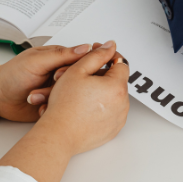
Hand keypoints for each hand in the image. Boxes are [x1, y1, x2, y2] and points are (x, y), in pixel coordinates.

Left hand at [0, 43, 96, 121]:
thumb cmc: (12, 75)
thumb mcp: (36, 61)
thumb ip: (61, 55)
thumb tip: (85, 48)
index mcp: (60, 59)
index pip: (82, 61)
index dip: (78, 68)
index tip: (61, 74)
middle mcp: (62, 74)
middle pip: (79, 80)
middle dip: (63, 85)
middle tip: (49, 84)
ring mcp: (59, 90)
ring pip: (71, 96)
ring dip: (52, 98)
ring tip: (35, 96)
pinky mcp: (55, 104)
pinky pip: (64, 109)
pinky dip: (51, 109)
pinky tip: (40, 108)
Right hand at [35, 41, 129, 155]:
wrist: (59, 135)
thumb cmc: (64, 106)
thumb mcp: (77, 70)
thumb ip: (96, 55)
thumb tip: (110, 46)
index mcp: (117, 87)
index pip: (121, 63)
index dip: (108, 57)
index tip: (98, 55)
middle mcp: (123, 103)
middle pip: (116, 81)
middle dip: (102, 75)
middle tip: (83, 75)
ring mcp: (119, 118)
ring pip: (113, 97)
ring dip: (102, 91)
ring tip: (81, 93)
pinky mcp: (113, 129)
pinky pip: (111, 113)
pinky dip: (101, 107)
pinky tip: (85, 107)